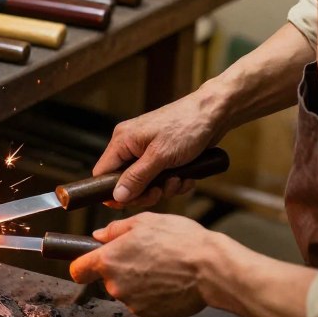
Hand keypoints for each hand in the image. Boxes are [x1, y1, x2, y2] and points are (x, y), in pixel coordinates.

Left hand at [70, 213, 216, 316]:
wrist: (210, 269)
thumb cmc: (181, 242)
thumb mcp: (145, 221)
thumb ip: (116, 230)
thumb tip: (100, 235)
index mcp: (109, 260)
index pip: (78, 270)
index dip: (83, 265)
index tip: (88, 263)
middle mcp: (116, 285)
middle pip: (107, 279)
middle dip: (120, 269)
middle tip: (144, 256)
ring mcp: (132, 303)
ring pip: (126, 291)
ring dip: (137, 282)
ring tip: (161, 267)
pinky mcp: (150, 315)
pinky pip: (143, 303)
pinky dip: (152, 295)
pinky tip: (167, 282)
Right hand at [94, 86, 226, 204]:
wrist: (215, 114)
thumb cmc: (187, 126)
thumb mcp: (160, 156)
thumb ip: (136, 178)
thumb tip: (116, 196)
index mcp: (122, 140)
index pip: (103, 172)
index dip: (112, 191)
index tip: (129, 202)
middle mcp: (131, 145)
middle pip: (124, 182)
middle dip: (145, 191)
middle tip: (160, 191)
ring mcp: (147, 151)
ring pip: (145, 183)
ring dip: (163, 187)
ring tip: (178, 179)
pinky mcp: (162, 156)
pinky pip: (160, 178)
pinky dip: (173, 181)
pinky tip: (186, 176)